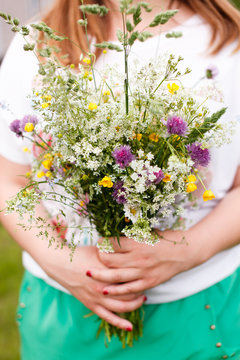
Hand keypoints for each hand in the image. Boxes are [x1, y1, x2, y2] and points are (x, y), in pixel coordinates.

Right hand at [43, 245, 145, 330]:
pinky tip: (129, 327)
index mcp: (106, 271)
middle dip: (140, 289)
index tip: (147, 271)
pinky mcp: (91, 304)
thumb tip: (132, 247)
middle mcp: (103, 286)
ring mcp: (96, 297)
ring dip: (134, 304)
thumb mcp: (100, 249)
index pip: (130, 276)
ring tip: (142, 299)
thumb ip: (115, 252)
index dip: (140, 275)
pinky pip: (107, 317)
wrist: (60, 263)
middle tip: (147, 284)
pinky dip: (119, 323)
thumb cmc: (81, 253)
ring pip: (121, 306)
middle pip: (128, 292)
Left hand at [89, 229, 206, 295]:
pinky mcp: (148, 283)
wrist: (186, 253)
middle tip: (94, 255)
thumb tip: (114, 235)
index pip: (111, 244)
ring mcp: (143, 273)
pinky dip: (115, 291)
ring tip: (89, 274)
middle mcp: (138, 258)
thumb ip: (132, 235)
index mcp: (138, 243)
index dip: (102, 242)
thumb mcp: (148, 232)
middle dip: (98, 258)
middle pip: (109, 260)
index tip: (99, 241)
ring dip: (100, 275)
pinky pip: (128, 289)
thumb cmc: (167, 239)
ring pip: (115, 276)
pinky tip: (105, 291)